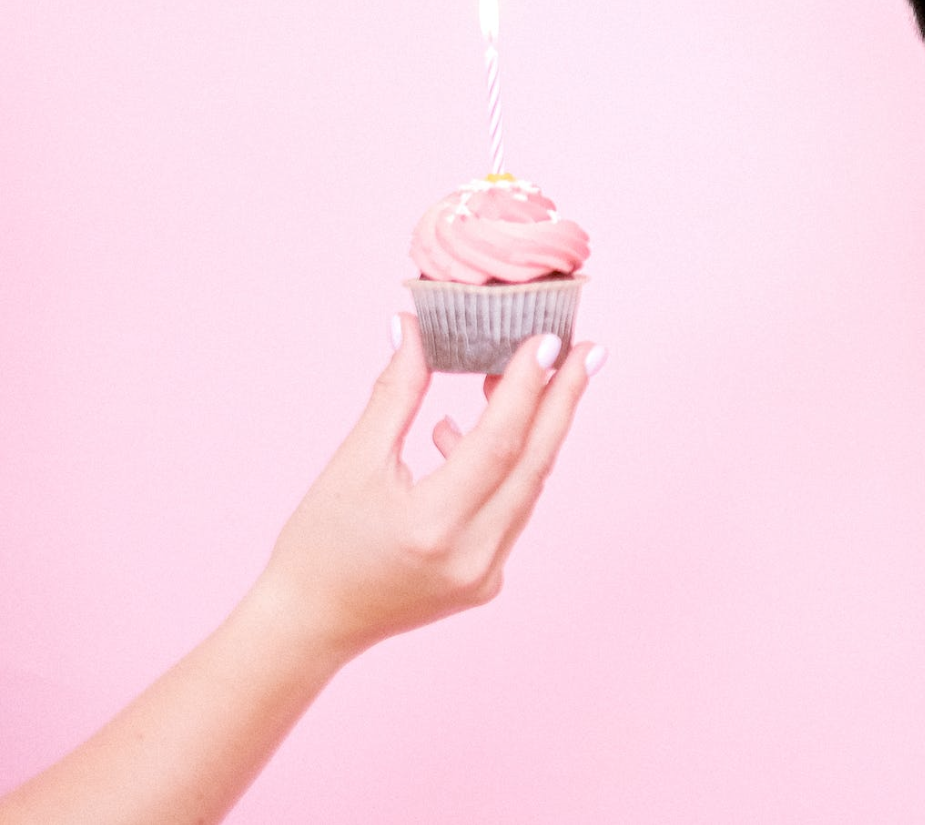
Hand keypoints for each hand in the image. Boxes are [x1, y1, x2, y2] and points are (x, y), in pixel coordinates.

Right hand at [249, 315, 602, 658]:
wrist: (309, 624)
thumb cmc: (318, 543)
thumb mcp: (352, 463)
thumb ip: (396, 394)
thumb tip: (414, 327)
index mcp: (432, 527)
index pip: (498, 445)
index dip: (525, 389)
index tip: (547, 339)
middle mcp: (471, 556)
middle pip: (533, 465)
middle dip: (562, 402)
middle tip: (587, 350)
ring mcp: (485, 574)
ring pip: (527, 487)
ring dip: (537, 430)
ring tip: (537, 375)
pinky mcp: (487, 581)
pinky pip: (511, 510)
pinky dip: (506, 468)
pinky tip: (474, 434)